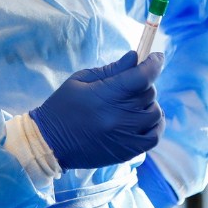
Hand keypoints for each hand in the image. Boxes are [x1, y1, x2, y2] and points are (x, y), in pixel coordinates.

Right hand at [29, 50, 164, 169]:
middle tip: (131, 83)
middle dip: (144, 83)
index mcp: (106, 95)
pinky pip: (154, 136)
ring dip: (149, 104)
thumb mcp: (81, 80)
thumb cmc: (63, 105)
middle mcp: (120, 116)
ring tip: (135, 102)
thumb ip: (111, 69)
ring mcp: (126, 135)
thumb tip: (134, 57)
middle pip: (148, 93)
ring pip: (155, 113)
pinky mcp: (128, 151)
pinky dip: (154, 125)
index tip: (157, 56)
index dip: (153, 63)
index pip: (141, 76)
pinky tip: (144, 119)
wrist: (51, 141)